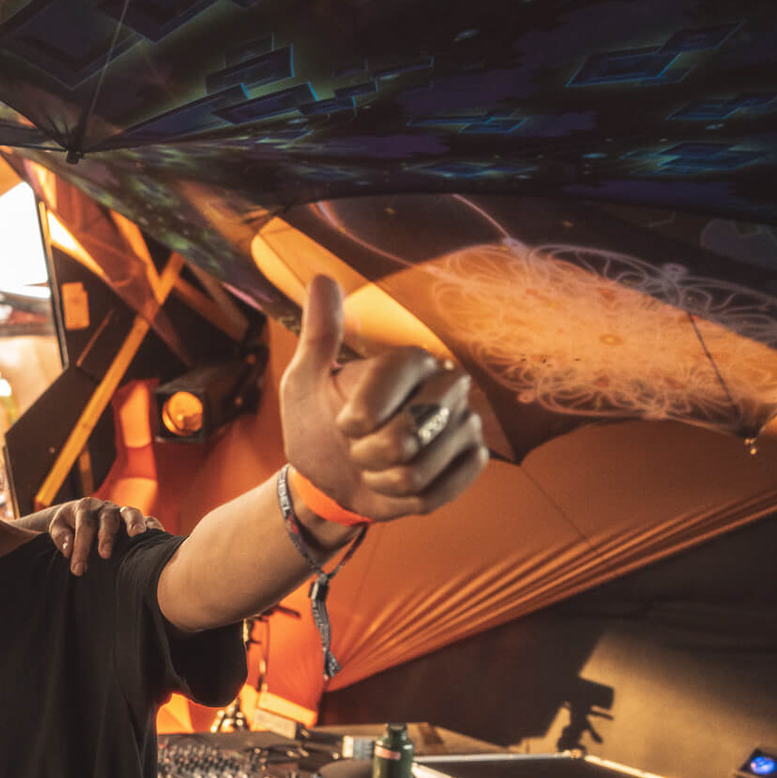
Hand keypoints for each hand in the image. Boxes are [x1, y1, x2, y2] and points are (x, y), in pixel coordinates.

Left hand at [47, 499, 160, 574]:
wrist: (77, 514)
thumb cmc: (67, 525)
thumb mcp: (57, 527)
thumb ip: (61, 536)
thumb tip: (68, 550)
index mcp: (85, 508)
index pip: (83, 527)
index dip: (81, 548)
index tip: (77, 569)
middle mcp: (105, 508)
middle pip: (107, 518)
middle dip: (106, 537)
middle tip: (104, 555)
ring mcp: (121, 512)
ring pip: (130, 512)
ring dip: (134, 523)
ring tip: (137, 535)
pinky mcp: (136, 519)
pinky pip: (148, 518)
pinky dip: (153, 526)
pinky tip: (158, 535)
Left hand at [281, 275, 489, 523]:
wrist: (330, 479)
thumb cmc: (317, 424)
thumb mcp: (304, 381)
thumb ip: (319, 335)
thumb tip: (322, 279)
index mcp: (411, 360)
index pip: (395, 378)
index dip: (359, 416)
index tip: (344, 425)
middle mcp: (448, 385)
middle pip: (410, 432)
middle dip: (369, 453)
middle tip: (358, 449)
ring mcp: (465, 423)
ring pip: (418, 469)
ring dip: (381, 479)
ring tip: (375, 466)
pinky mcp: (472, 460)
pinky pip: (438, 490)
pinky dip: (406, 498)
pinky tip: (396, 484)